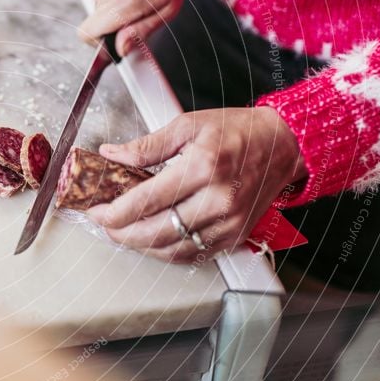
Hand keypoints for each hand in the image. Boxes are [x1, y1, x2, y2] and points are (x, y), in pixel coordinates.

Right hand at [80, 0, 197, 55]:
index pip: (86, 35)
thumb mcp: (167, 9)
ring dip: (114, 0)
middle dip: (113, 19)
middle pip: (96, 20)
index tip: (110, 39)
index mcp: (120, 6)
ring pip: (98, 3)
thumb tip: (121, 49)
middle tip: (135, 6)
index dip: (98, 41)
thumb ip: (140, 32)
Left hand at [86, 107, 307, 262]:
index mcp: (202, 168)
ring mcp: (228, 223)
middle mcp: (217, 200)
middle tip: (104, 225)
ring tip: (122, 234)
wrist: (283, 145)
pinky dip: (166, 252)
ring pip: (172, 250)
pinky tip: (150, 241)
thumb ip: (146, 146)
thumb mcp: (187, 126)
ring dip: (141, 246)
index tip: (96, 210)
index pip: (146, 201)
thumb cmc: (237, 131)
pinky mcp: (234, 236)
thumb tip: (112, 154)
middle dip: (121, 234)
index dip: (114, 211)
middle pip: (156, 232)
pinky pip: (193, 255)